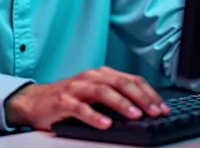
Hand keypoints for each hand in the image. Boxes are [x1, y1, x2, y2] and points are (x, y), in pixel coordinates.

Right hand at [5, 66, 169, 130]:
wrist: (36, 100)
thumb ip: (115, 97)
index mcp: (101, 74)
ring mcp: (76, 88)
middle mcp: (90, 77)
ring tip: (135, 115)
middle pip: (119, 83)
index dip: (149, 93)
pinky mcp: (63, 101)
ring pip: (102, 91)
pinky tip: (105, 124)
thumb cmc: (70, 98)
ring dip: (120, 103)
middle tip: (155, 112)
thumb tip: (145, 109)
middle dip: (141, 97)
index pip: (130, 79)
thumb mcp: (95, 94)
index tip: (163, 108)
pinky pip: (80, 108)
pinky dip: (94, 116)